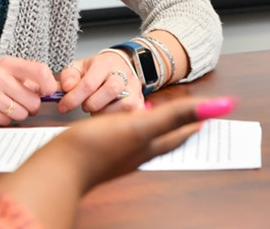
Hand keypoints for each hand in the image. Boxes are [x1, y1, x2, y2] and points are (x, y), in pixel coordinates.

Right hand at [0, 56, 58, 124]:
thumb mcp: (6, 71)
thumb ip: (30, 77)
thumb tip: (59, 88)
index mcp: (7, 63)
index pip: (40, 70)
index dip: (49, 85)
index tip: (48, 92)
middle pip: (33, 100)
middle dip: (31, 106)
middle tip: (21, 101)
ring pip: (21, 114)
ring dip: (17, 114)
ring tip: (5, 105)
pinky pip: (5, 122)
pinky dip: (3, 120)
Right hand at [0, 96, 234, 228]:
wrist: (61, 166)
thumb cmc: (96, 147)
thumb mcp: (139, 126)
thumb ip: (174, 116)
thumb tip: (214, 109)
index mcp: (149, 146)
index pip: (178, 134)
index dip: (193, 120)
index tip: (205, 112)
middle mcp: (136, 153)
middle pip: (163, 138)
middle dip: (175, 124)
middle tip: (183, 114)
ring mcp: (116, 155)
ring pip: (142, 138)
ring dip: (150, 125)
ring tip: (150, 113)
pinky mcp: (98, 153)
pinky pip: (120, 137)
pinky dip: (126, 127)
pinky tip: (116, 124)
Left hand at [58, 51, 143, 113]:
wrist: (121, 66)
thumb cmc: (98, 70)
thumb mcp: (80, 67)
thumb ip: (69, 75)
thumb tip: (67, 87)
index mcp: (104, 63)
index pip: (89, 82)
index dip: (74, 97)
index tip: (64, 107)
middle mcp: (122, 74)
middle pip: (111, 90)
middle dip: (92, 103)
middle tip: (85, 106)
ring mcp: (134, 88)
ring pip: (124, 104)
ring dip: (106, 112)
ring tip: (97, 109)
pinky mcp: (141, 102)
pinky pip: (134, 115)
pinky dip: (119, 118)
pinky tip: (109, 114)